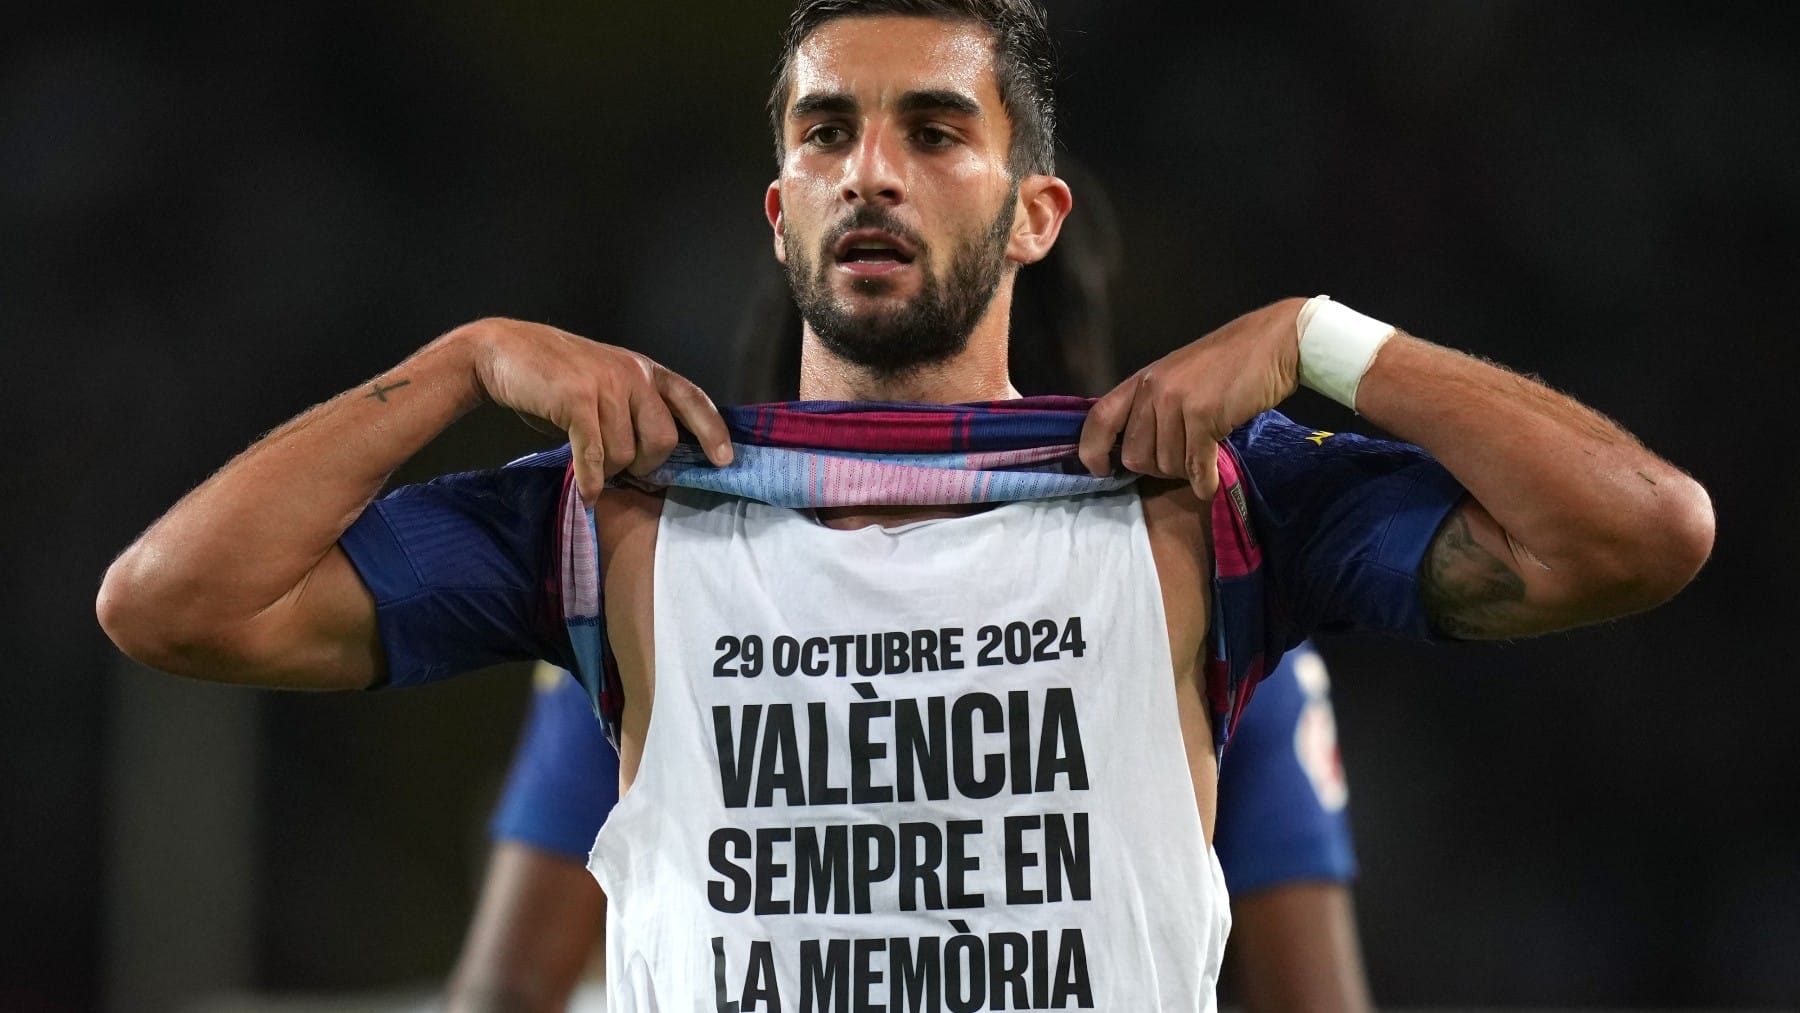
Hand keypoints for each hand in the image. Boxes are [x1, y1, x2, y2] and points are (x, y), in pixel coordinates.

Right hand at [465, 318, 732, 503]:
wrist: (501, 352)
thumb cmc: (554, 376)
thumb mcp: (605, 385)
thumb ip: (632, 411)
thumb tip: (655, 457)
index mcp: (644, 370)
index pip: (693, 398)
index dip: (713, 431)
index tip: (725, 460)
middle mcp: (632, 374)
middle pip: (664, 440)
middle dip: (645, 465)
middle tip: (622, 468)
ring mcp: (606, 385)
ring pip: (626, 452)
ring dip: (609, 470)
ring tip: (590, 463)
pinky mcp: (577, 399)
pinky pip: (594, 454)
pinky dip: (590, 479)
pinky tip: (585, 491)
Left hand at [1078, 299, 1304, 498]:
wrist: (1273, 342)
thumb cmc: (1229, 362)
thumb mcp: (1179, 377)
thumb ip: (1155, 406)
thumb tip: (1135, 452)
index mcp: (1142, 380)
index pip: (1099, 418)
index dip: (1093, 450)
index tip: (1101, 470)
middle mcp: (1153, 389)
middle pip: (1135, 455)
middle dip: (1157, 467)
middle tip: (1182, 458)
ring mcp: (1176, 401)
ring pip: (1166, 464)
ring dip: (1185, 470)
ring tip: (1203, 453)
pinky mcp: (1204, 415)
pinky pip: (1195, 465)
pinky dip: (1203, 481)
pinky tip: (1210, 483)